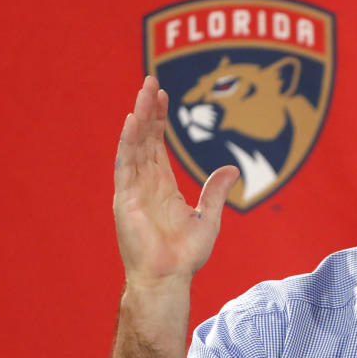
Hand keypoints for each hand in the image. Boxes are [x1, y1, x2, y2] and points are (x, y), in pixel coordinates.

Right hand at [113, 76, 238, 287]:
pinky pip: (125, 165)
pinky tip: (133, 121)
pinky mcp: (124, 199)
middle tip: (152, 80)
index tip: (165, 95)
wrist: (169, 277)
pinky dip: (128, 142)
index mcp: (162, 186)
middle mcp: (144, 183)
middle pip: (145, 138)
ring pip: (134, 145)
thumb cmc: (185, 255)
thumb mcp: (209, 217)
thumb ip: (216, 191)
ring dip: (140, 117)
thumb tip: (232, 168)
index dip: (160, 120)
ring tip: (145, 91)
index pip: (158, 145)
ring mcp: (132, 189)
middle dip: (149, 109)